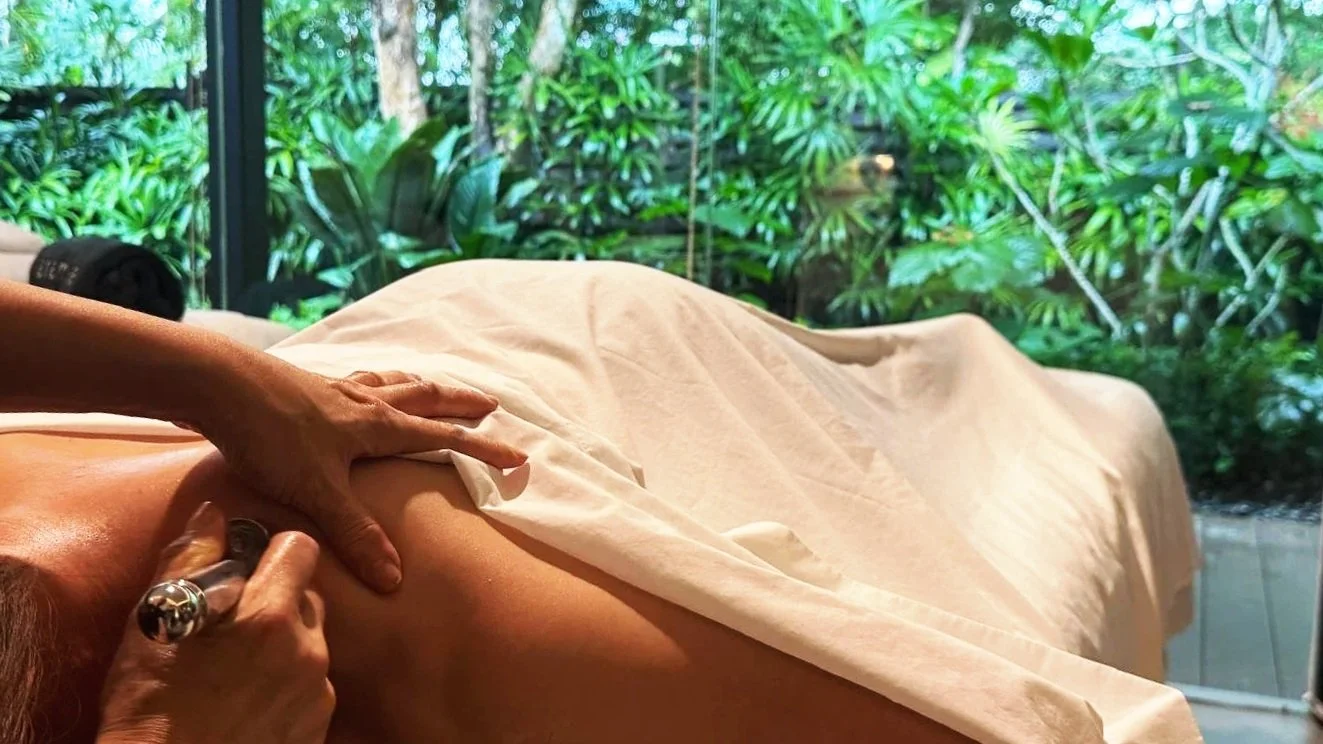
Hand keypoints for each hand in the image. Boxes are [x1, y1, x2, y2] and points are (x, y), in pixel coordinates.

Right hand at [97, 503, 333, 743]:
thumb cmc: (151, 705)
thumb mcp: (156, 624)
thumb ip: (190, 559)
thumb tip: (213, 514)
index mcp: (270, 616)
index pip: (301, 548)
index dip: (273, 551)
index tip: (245, 568)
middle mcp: (307, 649)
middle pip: (307, 594)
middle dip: (275, 598)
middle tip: (231, 624)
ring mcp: (318, 689)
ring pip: (311, 640)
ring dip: (283, 642)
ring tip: (236, 667)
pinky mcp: (319, 724)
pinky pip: (313, 683)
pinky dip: (288, 682)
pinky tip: (249, 697)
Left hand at [195, 359, 526, 592]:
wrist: (219, 384)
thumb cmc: (271, 435)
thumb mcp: (317, 492)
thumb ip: (356, 533)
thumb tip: (395, 579)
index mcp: (379, 427)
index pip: (444, 439)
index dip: (484, 451)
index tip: (519, 457)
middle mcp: (366, 404)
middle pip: (426, 398)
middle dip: (461, 404)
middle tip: (490, 404)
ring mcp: (337, 391)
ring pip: (394, 384)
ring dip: (422, 387)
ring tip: (434, 387)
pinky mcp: (309, 385)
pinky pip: (359, 382)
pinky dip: (377, 383)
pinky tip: (363, 388)